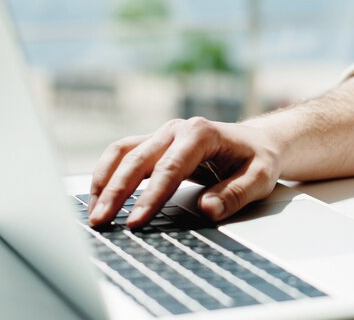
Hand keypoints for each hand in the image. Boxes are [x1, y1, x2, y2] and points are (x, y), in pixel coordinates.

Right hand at [88, 118, 280, 227]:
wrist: (258, 143)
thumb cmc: (259, 159)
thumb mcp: (260, 178)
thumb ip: (235, 193)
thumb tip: (207, 209)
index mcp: (201, 134)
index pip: (169, 169)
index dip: (150, 197)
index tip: (135, 222)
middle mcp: (177, 130)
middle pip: (138, 159)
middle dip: (116, 192)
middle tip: (101, 222)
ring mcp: (163, 135)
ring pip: (123, 153)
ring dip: (104, 181)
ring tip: (93, 212)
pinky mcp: (156, 144)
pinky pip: (124, 154)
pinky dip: (108, 173)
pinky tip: (100, 196)